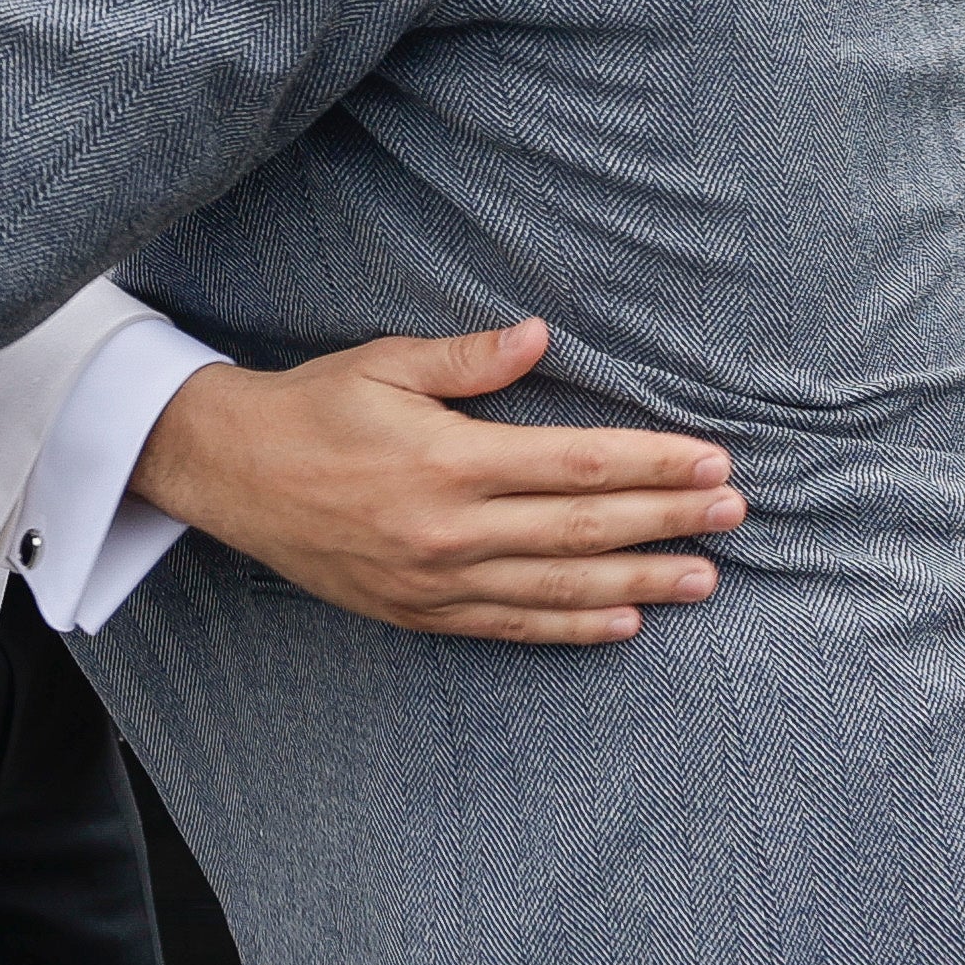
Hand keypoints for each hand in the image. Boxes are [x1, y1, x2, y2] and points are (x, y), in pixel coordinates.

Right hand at [128, 319, 743, 646]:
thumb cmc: (313, 407)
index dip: (654, 465)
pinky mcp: (419, 612)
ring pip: (560, 587)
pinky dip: (572, 627)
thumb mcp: (386, 363)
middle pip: (586, 527)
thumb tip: (540, 338)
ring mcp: (437, 580)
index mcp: (451, 459)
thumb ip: (469, 360)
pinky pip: (511, 625)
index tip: (712, 463)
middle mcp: (452, 528)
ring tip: (703, 579)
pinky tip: (624, 622)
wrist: (229, 474)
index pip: (580, 464)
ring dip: (640, 583)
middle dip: (668, 520)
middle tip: (735, 516)